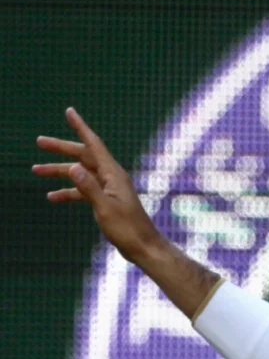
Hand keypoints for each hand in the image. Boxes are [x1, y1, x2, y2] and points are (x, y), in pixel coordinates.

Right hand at [33, 108, 218, 317]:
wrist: (143, 247)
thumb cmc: (128, 229)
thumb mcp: (105, 208)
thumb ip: (88, 188)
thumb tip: (73, 168)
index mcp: (113, 174)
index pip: (94, 144)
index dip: (81, 127)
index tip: (69, 111)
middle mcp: (112, 177)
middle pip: (83, 156)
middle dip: (61, 148)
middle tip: (39, 141)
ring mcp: (110, 188)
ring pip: (81, 173)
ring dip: (59, 171)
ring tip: (35, 170)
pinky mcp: (107, 200)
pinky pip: (84, 190)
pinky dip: (69, 191)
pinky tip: (52, 197)